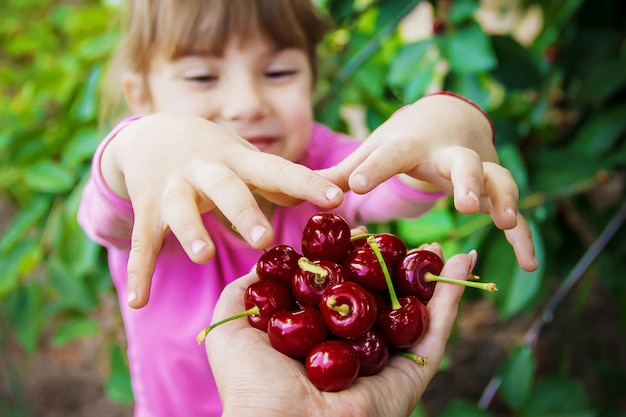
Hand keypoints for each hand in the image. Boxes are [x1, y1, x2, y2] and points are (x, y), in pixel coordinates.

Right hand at [101, 112, 343, 307]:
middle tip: (264, 238)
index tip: (336, 199)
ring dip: (190, 231)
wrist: (151, 133)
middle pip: (226, 188)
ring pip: (179, 210)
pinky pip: (142, 242)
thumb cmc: (216, 155)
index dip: (307, 184)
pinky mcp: (146, 209)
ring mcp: (172, 188)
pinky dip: (140, 271)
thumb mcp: (250, 159)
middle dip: (243, 211)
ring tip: (204, 256)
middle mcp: (206, 171)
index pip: (278, 170)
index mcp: (240, 160)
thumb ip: (291, 179)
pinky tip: (139, 301)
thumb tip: (343, 189)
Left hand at [205, 243, 472, 416]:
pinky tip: (461, 260)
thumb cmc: (251, 380)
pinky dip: (452, 295)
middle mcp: (354, 345)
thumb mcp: (232, 326)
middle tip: (406, 240)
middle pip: (381, 298)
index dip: (352, 262)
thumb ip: (245, 292)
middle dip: (395, 269)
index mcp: (319, 334)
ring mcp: (385, 357)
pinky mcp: (413, 370)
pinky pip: (436, 328)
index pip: (341, 290)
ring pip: (414, 310)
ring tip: (437, 246)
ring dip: (429, 277)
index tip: (360, 235)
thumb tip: (264, 265)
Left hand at [319, 94, 537, 271]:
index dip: (375, 170)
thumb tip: (302, 189)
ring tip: (506, 223)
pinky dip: (523, 237)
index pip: (391, 154)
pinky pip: (512, 212)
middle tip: (464, 204)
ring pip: (497, 178)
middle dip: (467, 180)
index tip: (355, 187)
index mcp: (410, 145)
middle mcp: (447, 155)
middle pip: (461, 162)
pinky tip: (529, 265)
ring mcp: (476, 169)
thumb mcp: (376, 148)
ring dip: (503, 199)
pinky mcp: (493, 188)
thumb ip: (346, 170)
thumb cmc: (404, 139)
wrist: (447, 119)